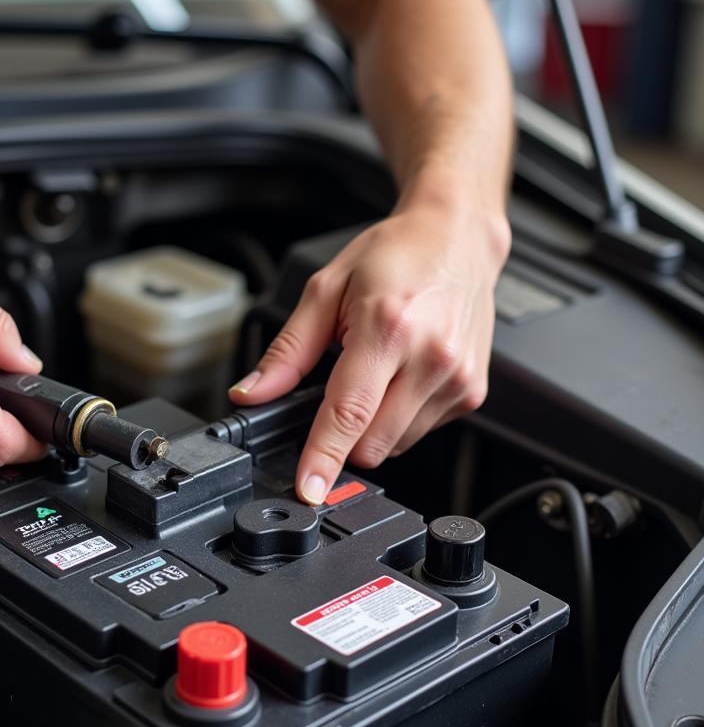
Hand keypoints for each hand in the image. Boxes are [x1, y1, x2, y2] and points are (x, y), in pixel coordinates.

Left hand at [228, 204, 508, 504]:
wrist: (458, 237)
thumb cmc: (396, 256)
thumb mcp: (326, 289)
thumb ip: (287, 351)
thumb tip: (253, 394)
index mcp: (388, 327)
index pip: (348, 412)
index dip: (323, 457)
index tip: (309, 489)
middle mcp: (429, 357)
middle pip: (370, 442)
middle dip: (341, 435)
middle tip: (339, 388)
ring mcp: (457, 378)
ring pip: (394, 444)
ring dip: (372, 427)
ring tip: (377, 372)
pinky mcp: (473, 392)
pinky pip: (419, 432)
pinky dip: (399, 417)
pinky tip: (401, 376)